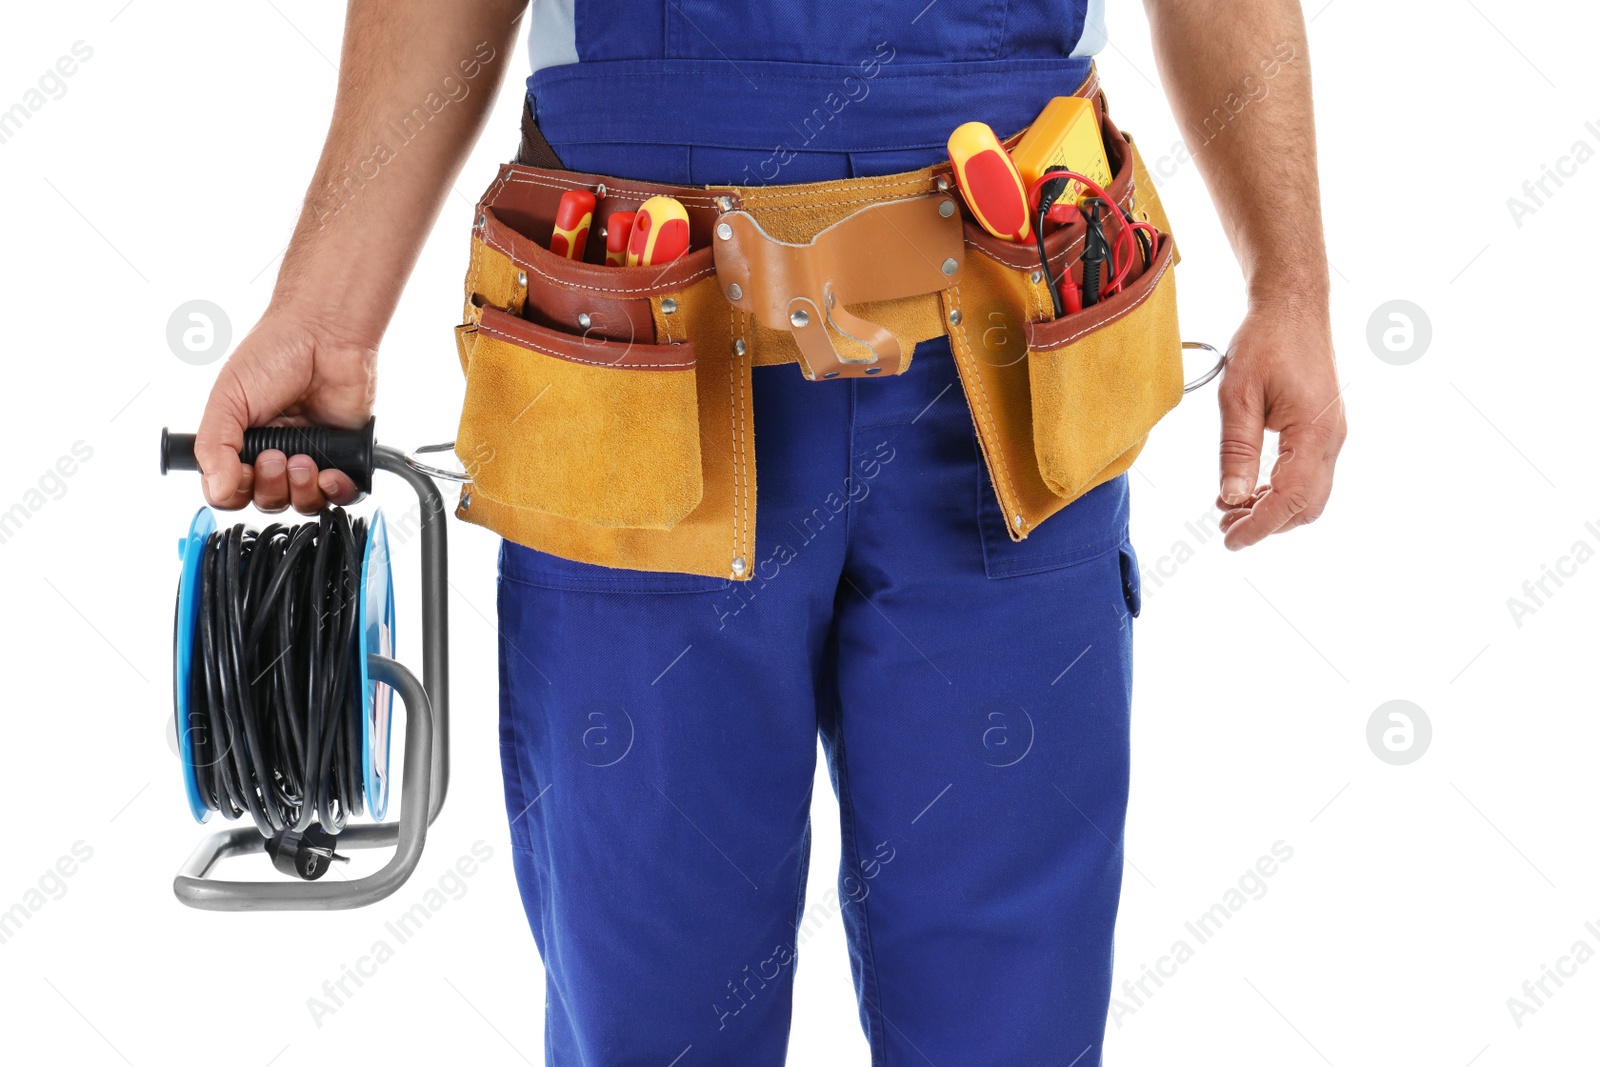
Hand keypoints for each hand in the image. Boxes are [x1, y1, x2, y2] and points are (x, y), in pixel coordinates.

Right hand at [194, 313, 377, 513]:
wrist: (324, 333)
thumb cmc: (273, 353)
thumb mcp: (228, 399)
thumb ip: (215, 446)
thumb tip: (216, 489)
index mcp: (243, 443)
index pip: (232, 492)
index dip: (237, 492)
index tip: (245, 470)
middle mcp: (276, 453)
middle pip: (268, 502)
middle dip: (270, 487)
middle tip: (276, 456)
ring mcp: (312, 455)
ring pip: (303, 503)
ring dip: (301, 490)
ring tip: (304, 459)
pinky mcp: (345, 454)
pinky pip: (342, 494)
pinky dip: (336, 492)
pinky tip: (329, 474)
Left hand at [1215, 305, 1345, 549]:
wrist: (1294, 307)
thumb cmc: (1267, 341)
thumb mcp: (1238, 394)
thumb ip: (1236, 448)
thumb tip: (1232, 496)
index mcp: (1314, 432)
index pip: (1289, 498)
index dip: (1258, 526)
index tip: (1229, 541)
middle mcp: (1331, 439)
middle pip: (1305, 506)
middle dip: (1265, 523)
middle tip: (1223, 526)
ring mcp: (1331, 435)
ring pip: (1308, 494)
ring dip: (1271, 508)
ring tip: (1228, 508)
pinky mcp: (1323, 430)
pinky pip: (1307, 474)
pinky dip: (1278, 489)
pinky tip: (1247, 486)